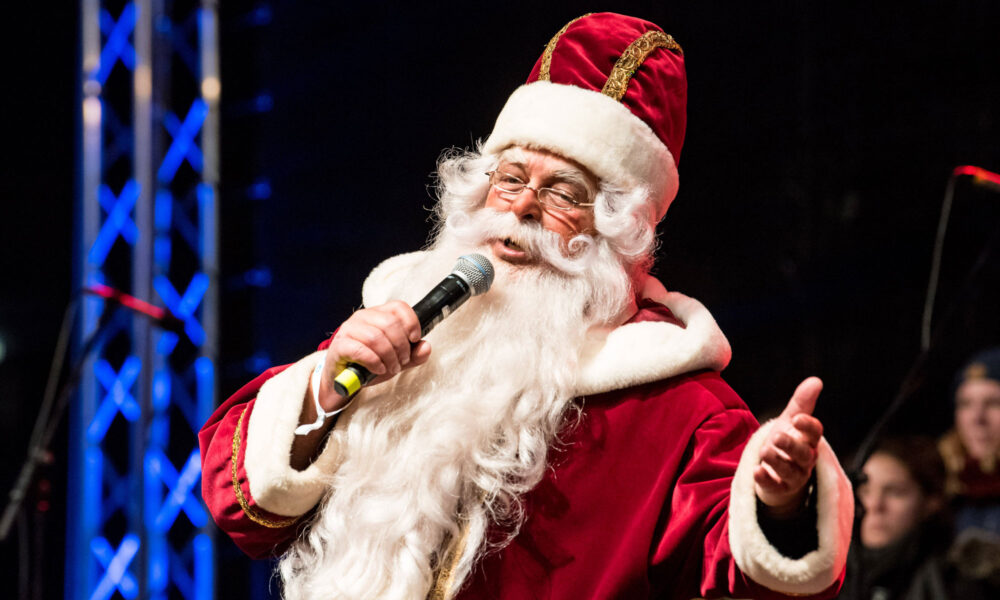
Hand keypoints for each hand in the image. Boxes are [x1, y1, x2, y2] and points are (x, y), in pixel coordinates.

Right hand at [318, 301, 431, 411]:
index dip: (411, 323)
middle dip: (401, 346)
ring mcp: (349, 329)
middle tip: (402, 361)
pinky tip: (378, 369)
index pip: (398, 307)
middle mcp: (363, 317)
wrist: (345, 378)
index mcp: (378, 314)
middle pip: (390, 323)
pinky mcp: (339, 344)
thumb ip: (414, 354)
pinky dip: (374, 362)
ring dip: (389, 357)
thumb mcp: (397, 359)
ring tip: (391, 368)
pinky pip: (361, 350)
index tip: (415, 339)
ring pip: (376, 337)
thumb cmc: (370, 363)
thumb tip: (426, 347)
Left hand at [754, 377, 823, 515]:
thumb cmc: (788, 441)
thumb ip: (802, 402)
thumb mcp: (791, 421)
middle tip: (777, 436)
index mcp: (809, 440)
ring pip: (789, 471)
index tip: (797, 418)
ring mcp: (793, 476)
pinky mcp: (780, 489)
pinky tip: (756, 472)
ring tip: (765, 451)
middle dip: (791, 445)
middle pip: (803, 454)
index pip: (815, 433)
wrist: (778, 471)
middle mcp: (805, 459)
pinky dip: (766, 480)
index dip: (808, 426)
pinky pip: (775, 487)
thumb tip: (816, 380)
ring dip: (777, 461)